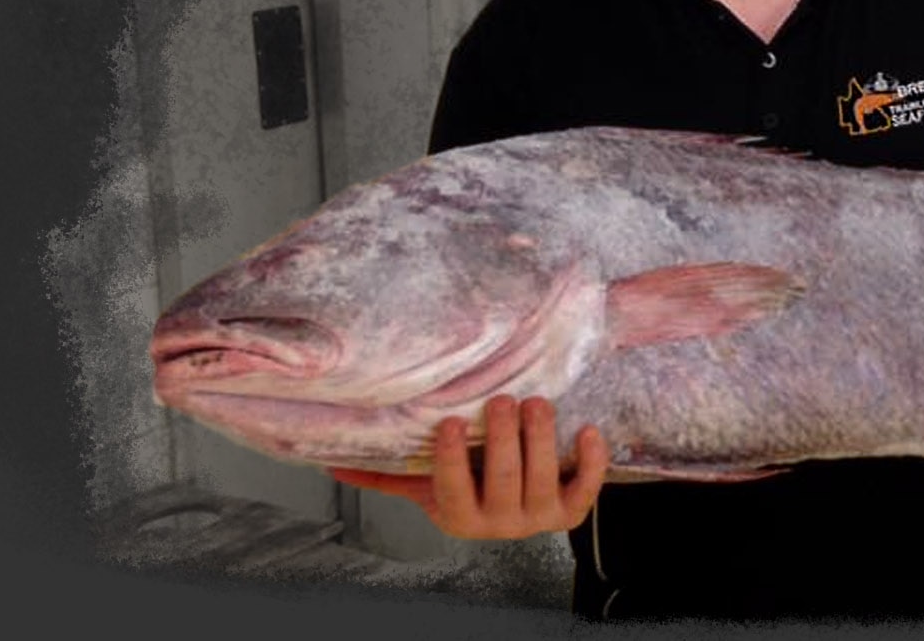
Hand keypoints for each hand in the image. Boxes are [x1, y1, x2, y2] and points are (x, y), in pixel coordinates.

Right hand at [329, 395, 610, 539]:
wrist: (522, 511)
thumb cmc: (469, 487)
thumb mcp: (429, 485)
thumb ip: (387, 474)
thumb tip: (331, 463)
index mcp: (460, 518)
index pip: (452, 490)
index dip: (452, 459)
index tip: (451, 422)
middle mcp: (500, 524)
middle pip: (503, 479)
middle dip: (503, 438)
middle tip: (502, 400)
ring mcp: (538, 518)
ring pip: (543, 478)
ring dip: (541, 438)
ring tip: (536, 403)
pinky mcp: (571, 510)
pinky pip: (586, 489)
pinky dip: (591, 462)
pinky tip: (587, 430)